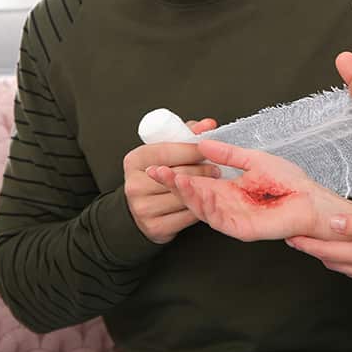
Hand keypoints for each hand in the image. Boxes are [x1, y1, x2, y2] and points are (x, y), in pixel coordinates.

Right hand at [123, 118, 217, 243]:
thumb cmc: (157, 173)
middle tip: (216, 168)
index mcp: (135, 160)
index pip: (169, 151)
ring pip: (184, 195)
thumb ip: (187, 135)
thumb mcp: (166, 149)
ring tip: (214, 183)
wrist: (141, 207)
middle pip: (179, 174)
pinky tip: (206, 200)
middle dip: (203, 169)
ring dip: (204, 189)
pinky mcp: (155, 227)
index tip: (208, 148)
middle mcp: (134, 184)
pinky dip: (200, 207)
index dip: (193, 149)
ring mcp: (143, 207)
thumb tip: (208, 125)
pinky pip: (186, 215)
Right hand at [148, 139, 345, 241]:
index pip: (198, 181)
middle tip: (157, 172)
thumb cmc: (289, 182)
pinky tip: (199, 195)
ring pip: (203, 208)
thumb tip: (204, 143)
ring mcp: (233, 218)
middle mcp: (226, 204)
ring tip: (176, 180)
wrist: (312, 199)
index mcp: (228, 189)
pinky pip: (220, 220)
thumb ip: (229, 154)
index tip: (159, 165)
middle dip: (175, 184)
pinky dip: (208, 207)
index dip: (179, 174)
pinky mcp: (243, 229)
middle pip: (194, 196)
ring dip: (188, 194)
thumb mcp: (254, 160)